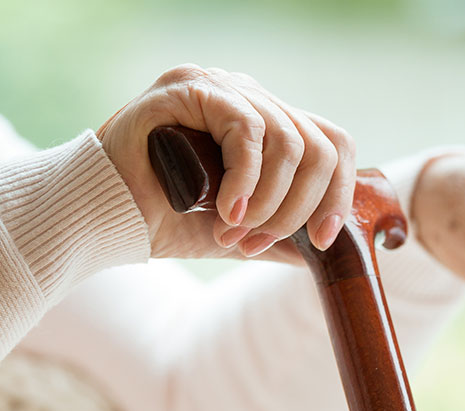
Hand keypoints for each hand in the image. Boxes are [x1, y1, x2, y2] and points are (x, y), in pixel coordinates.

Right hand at [96, 64, 355, 262]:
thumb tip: (333, 251)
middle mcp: (252, 97)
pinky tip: (228, 212)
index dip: (339, 194)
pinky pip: (247, 130)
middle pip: (319, 146)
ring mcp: (223, 86)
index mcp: (270, 123)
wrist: (107, 218)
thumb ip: (288, 234)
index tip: (321, 241)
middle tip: (259, 243)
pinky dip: (246, 180)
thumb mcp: (247, 230)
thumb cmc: (171, 221)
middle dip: (299, 208)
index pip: (332, 145)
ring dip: (269, 202)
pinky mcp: (192, 87)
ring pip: (288, 141)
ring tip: (236, 233)